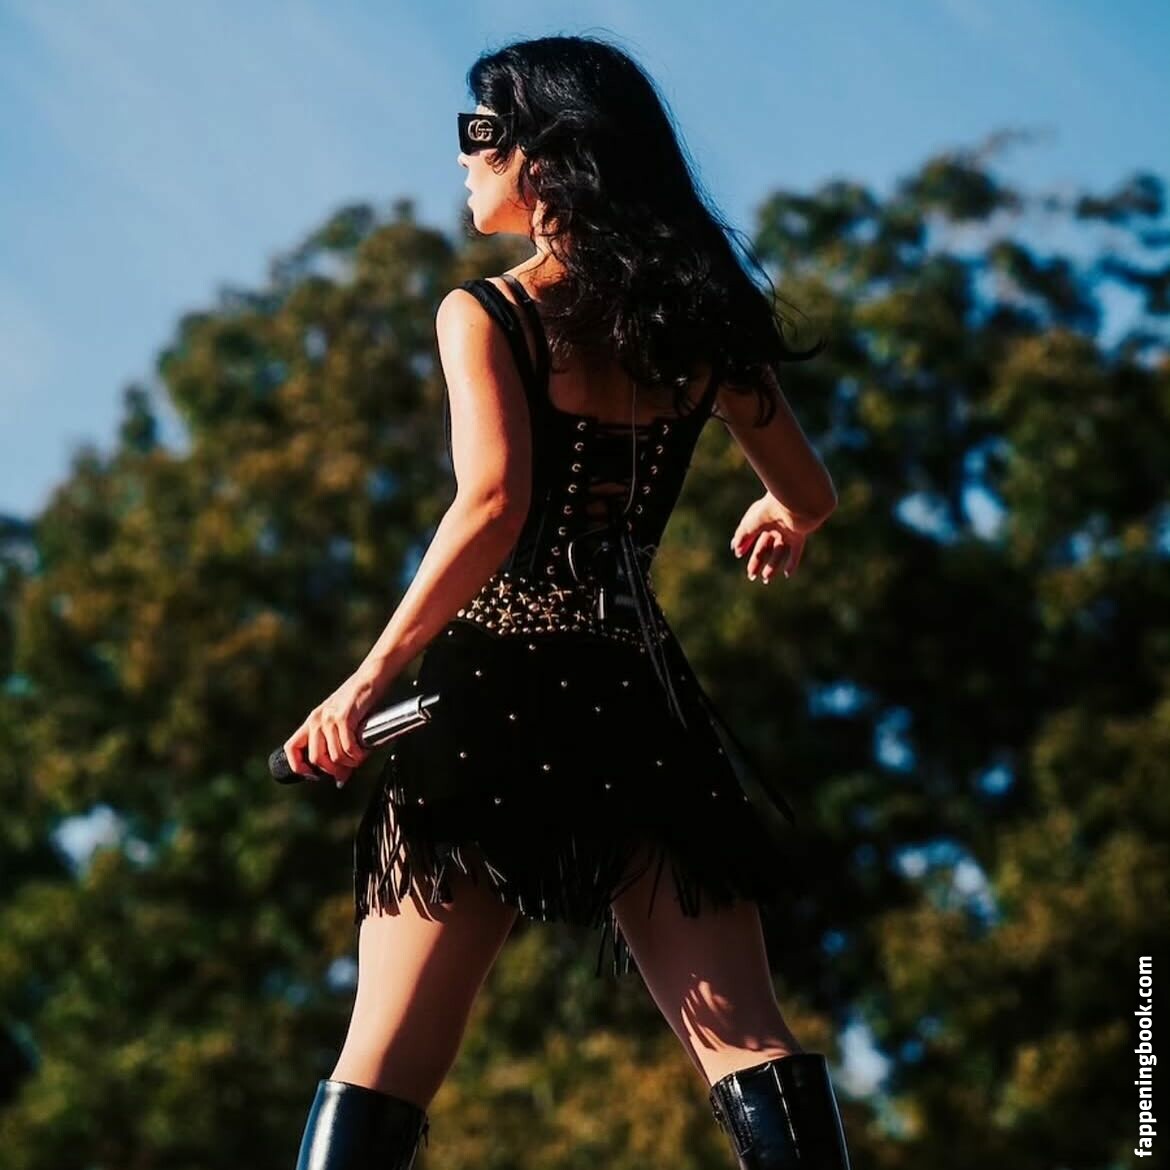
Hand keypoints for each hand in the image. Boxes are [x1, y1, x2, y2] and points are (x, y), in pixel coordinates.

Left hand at [283, 668, 383, 787]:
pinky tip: (363, 752)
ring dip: (349, 763)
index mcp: (312, 721)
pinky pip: (347, 746)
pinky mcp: (344, 717)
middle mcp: (316, 720)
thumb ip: (339, 749)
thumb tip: (340, 780)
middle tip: (347, 770)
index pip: (291, 748)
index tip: (314, 776)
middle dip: (332, 770)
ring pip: (334, 755)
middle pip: (315, 758)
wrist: (371, 677)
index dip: (298, 766)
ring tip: (359, 758)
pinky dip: (356, 755)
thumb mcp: (344, 723)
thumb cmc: (360, 701)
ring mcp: (329, 718)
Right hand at [729, 493, 821, 582]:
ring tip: (765, 579)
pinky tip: (787, 574)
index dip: (744, 545)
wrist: (793, 503)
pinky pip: (795, 552)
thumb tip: (736, 552)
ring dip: (772, 565)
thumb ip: (742, 537)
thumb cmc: (769, 509)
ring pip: (778, 551)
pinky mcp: (799, 535)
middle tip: (751, 576)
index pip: (751, 534)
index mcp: (761, 517)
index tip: (738, 554)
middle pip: (764, 546)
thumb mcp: (750, 524)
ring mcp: (787, 530)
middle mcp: (775, 524)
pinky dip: (791, 563)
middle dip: (757, 561)